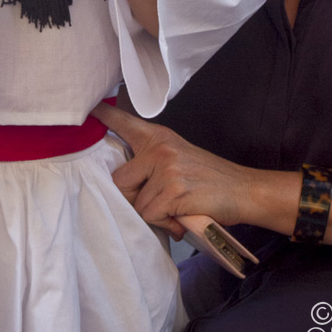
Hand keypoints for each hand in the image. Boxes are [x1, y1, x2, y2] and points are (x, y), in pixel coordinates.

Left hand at [92, 102, 258, 236]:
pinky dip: (165, 223)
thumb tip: (122, 186)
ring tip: (176, 210)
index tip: (88, 107)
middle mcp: (159, 148)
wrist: (243, 190)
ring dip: (154, 214)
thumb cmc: (208, 180)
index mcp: (158, 138)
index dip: (104, 115)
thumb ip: (151, 164)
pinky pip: (151, 215)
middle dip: (134, 199)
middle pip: (120, 180)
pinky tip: (181, 217)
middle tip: (159, 204)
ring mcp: (166, 167)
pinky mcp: (173, 189)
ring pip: (136, 203)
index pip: (125, 123)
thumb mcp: (178, 160)